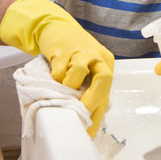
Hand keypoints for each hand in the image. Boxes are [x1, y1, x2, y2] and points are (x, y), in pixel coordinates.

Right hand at [0, 0, 113, 136]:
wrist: (55, 27)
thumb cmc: (72, 52)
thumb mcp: (86, 68)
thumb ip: (88, 87)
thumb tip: (85, 116)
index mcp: (106, 63)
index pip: (107, 92)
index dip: (97, 114)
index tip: (89, 132)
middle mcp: (98, 56)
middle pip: (104, 79)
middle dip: (93, 100)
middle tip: (81, 113)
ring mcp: (81, 51)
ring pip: (80, 72)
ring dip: (70, 87)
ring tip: (62, 90)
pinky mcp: (63, 49)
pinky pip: (59, 70)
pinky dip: (55, 78)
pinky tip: (53, 77)